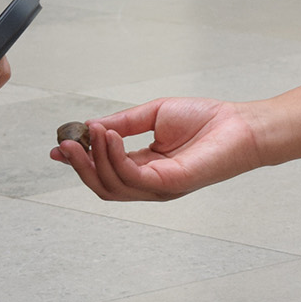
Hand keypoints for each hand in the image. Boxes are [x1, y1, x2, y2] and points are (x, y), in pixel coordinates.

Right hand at [51, 97, 263, 200]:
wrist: (241, 125)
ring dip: (94, 159)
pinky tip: (109, 136)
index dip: (79, 161)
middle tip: (64, 145)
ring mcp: (159, 187)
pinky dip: (114, 157)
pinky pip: (132, 176)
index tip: (58, 148)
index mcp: (146, 166)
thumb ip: (124, 123)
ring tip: (88, 134)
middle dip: (79, 165)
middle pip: (102, 184)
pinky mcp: (170, 184)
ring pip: (112, 185)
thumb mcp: (155, 114)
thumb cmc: (208, 120)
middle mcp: (150, 182)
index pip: (105, 170)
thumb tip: (92, 127)